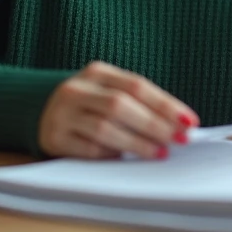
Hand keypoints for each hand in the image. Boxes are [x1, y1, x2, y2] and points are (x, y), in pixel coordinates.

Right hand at [37, 61, 198, 159]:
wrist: (42, 112)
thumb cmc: (90, 104)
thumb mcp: (109, 92)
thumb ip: (138, 103)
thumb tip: (178, 125)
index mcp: (96, 72)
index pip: (136, 86)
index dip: (165, 104)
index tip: (189, 121)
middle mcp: (76, 89)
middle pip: (121, 105)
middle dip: (155, 124)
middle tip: (179, 139)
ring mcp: (62, 113)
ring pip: (105, 128)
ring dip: (137, 143)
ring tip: (160, 152)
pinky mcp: (54, 138)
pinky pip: (89, 149)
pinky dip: (111, 154)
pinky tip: (126, 159)